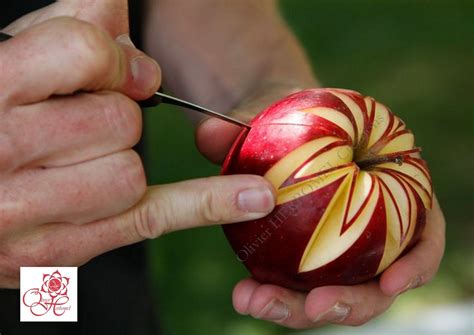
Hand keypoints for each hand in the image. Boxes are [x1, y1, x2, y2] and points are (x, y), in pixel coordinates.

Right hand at [0, 16, 275, 287]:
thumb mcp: (7, 61)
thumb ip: (64, 26)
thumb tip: (120, 4)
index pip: (87, 50)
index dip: (111, 56)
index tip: (113, 70)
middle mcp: (3, 154)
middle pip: (119, 120)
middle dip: (116, 113)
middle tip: (83, 121)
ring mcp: (31, 213)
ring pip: (131, 171)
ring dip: (121, 158)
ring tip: (80, 160)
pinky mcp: (64, 249)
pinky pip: (151, 219)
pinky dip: (208, 205)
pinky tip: (254, 197)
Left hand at [196, 105, 445, 328]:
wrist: (275, 133)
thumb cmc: (291, 122)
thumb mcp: (279, 115)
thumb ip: (241, 124)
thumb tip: (208, 134)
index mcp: (394, 190)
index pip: (422, 235)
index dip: (416, 264)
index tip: (390, 282)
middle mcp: (374, 228)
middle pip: (377, 281)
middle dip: (350, 302)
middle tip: (313, 306)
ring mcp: (342, 249)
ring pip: (334, 294)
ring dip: (299, 308)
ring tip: (251, 300)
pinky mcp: (310, 261)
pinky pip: (301, 287)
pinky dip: (284, 297)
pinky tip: (247, 295)